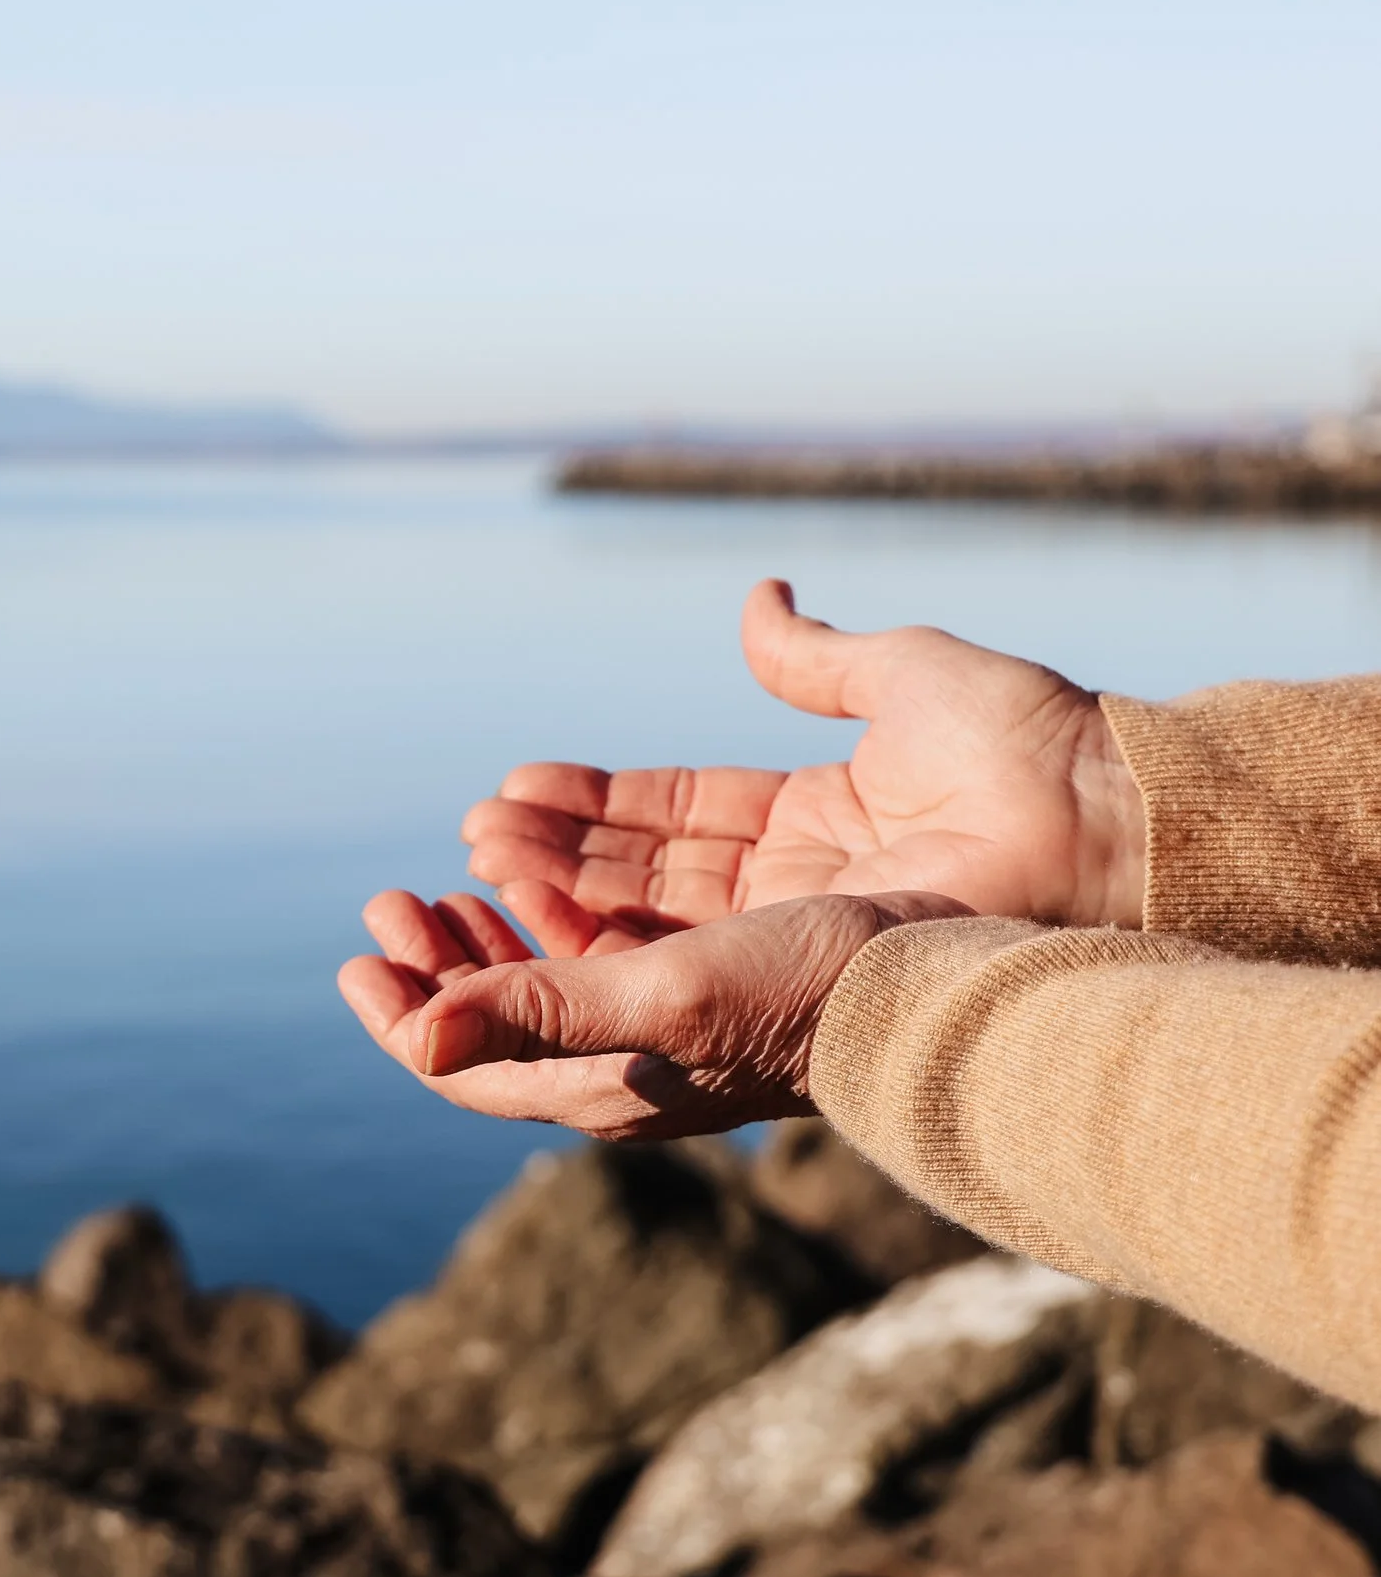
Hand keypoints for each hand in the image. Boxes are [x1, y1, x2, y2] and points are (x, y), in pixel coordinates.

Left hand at [336, 884, 970, 1139]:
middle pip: (499, 1021)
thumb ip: (536, 1014)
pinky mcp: (716, 966)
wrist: (947, 983)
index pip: (470, 1069)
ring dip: (492, 924)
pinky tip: (541, 860)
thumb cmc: (809, 996)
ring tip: (451, 873)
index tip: (359, 961)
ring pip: (549, 973)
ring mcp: (674, 1014)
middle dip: (438, 963)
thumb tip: (412, 1043)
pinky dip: (559, 899)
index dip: (405, 1017)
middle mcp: (631, 1063)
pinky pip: (608, 937)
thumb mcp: (659, 998)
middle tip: (391, 901)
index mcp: (606, 1088)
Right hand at [461, 579, 1144, 947]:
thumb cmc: (1031, 751)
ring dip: (553, 887)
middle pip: (645, 876)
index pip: (681, 815)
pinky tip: (522, 894)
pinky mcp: (783, 977)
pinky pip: (666, 960)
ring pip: (642, 920)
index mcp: (823, 824)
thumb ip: (814, 656)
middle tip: (475, 829)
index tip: (517, 784)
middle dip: (552, 853)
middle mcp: (798, 895)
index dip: (597, 803)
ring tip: (480, 850)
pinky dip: (588, 929)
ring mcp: (792, 940)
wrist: (1102, 828)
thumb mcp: (905, 678)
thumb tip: (759, 599)